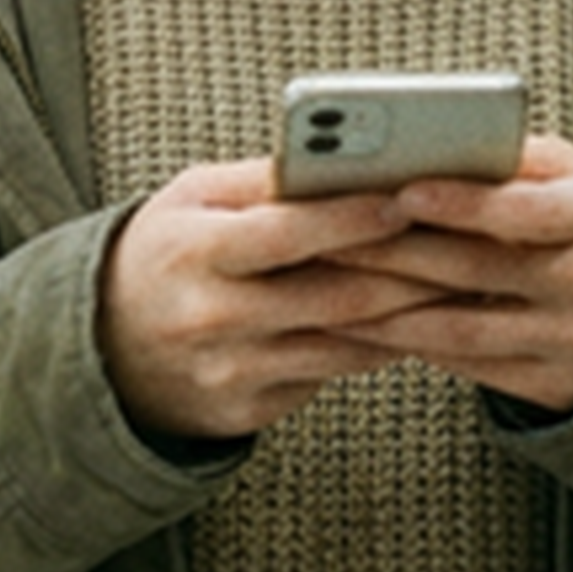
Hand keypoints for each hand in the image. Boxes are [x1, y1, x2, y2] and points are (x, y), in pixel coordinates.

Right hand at [96, 156, 436, 443]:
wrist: (105, 346)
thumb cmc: (167, 250)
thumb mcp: (194, 199)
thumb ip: (266, 181)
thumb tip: (348, 159)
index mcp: (193, 251)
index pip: (285, 233)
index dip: (351, 218)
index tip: (408, 198)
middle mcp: (210, 318)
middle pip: (333, 297)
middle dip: (409, 270)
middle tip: (467, 243)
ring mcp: (230, 373)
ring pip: (344, 344)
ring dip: (408, 314)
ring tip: (459, 281)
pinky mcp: (247, 412)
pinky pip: (330, 375)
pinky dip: (376, 347)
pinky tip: (415, 322)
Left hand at [319, 137, 572, 416]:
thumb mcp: (565, 175)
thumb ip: (507, 160)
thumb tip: (423, 147)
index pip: (526, 211)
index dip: (462, 203)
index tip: (402, 190)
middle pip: (478, 270)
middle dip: (395, 253)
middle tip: (327, 237)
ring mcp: (571, 341)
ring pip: (461, 329)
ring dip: (384, 310)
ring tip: (323, 288)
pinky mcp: (550, 385)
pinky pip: (464, 366)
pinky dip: (405, 344)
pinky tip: (359, 325)